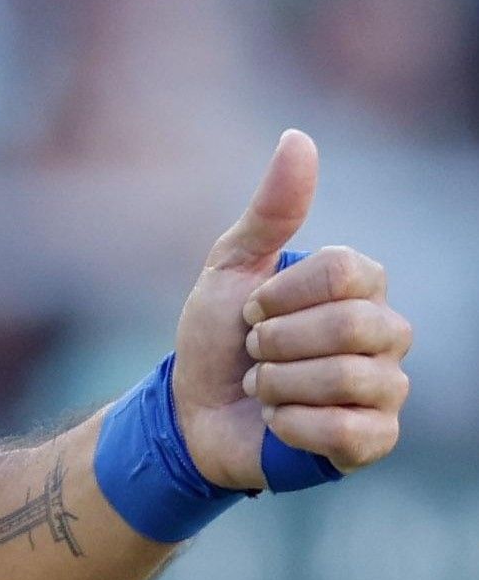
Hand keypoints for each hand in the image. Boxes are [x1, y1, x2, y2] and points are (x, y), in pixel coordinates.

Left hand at [169, 130, 411, 490]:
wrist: (192, 408)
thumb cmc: (217, 334)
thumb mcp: (232, 265)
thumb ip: (272, 209)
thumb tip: (299, 137)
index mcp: (360, 288)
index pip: (349, 271)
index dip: (284, 293)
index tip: (252, 308)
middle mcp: (386, 335)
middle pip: (353, 326)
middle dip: (278, 340)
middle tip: (254, 349)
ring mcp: (386, 390)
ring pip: (349, 378)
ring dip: (278, 382)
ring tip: (261, 385)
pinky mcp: (373, 441)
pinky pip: (347, 430)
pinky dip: (291, 424)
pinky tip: (277, 421)